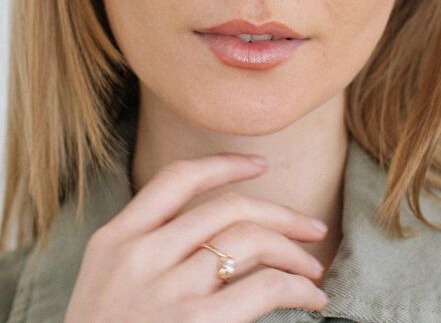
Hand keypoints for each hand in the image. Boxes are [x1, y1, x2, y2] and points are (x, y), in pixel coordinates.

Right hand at [64, 152, 328, 321]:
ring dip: (293, 251)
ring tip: (312, 268)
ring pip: (249, 239)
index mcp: (114, 239)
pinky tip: (310, 297)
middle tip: (312, 226)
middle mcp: (140, 255)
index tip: (260, 164)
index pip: (176, 178)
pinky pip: (264, 286)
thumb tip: (220, 231)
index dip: (224, 163)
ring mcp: (167, 290)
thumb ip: (147, 247)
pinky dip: (297, 286)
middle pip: (227, 207)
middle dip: (280, 213)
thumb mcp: (108, 281)